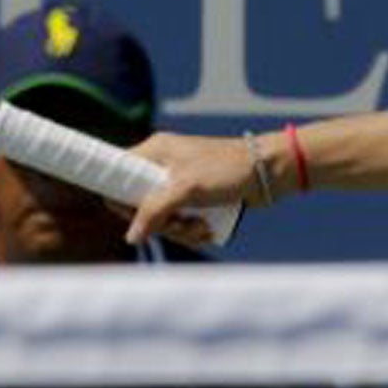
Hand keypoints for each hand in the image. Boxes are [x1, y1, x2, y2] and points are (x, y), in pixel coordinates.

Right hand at [124, 131, 261, 245]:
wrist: (269, 172)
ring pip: (162, 219)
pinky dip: (192, 231)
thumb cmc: (228, 169)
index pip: (119, 174)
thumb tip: (131, 236)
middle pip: (140, 205)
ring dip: (180, 230)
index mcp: (156, 151)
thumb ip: (154, 210)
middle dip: (161, 222)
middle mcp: (164, 166)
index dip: (121, 198)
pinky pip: (179, 223)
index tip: (133, 215)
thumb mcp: (186, 188)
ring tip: (201, 226)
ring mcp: (179, 184)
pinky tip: (208, 228)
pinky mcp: (194, 200)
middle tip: (179, 223)